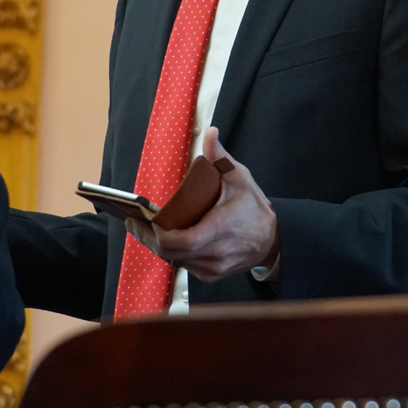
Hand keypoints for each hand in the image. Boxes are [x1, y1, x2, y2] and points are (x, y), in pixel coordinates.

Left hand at [125, 127, 278, 283]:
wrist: (273, 240)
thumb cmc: (254, 208)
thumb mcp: (240, 178)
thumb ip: (220, 156)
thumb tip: (210, 132)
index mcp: (220, 229)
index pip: (179, 241)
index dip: (156, 234)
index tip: (142, 220)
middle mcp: (215, 253)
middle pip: (170, 253)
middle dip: (148, 238)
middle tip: (134, 223)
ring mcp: (213, 267)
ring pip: (174, 261)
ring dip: (158, 246)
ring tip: (145, 229)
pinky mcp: (211, 275)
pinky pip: (184, 265)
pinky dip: (173, 253)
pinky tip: (165, 239)